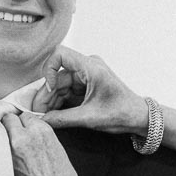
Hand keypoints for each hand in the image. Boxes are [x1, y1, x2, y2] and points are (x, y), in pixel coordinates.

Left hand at [0, 111, 89, 175]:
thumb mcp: (59, 154)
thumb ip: (43, 141)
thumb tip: (32, 140)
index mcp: (42, 132)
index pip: (25, 116)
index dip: (24, 124)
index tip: (23, 130)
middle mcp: (23, 137)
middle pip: (8, 120)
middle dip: (10, 126)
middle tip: (12, 137)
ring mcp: (9, 152)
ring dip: (2, 139)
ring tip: (7, 150)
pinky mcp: (0, 167)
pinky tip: (4, 164)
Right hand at [33, 46, 149, 135]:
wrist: (138, 117)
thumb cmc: (122, 112)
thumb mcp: (90, 118)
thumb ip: (63, 119)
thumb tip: (42, 121)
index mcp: (91, 67)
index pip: (60, 55)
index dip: (48, 70)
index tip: (48, 89)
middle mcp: (87, 68)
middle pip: (58, 75)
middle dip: (46, 94)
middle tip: (36, 112)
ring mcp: (87, 76)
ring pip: (61, 84)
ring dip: (52, 100)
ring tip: (43, 116)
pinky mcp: (86, 86)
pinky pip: (68, 91)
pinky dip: (60, 102)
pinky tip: (53, 114)